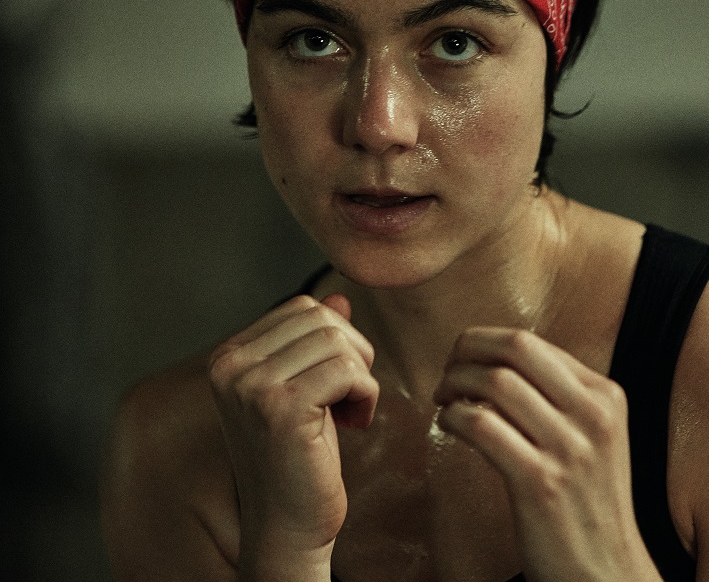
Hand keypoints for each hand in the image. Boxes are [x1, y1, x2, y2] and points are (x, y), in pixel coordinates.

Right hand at [208, 294, 378, 578]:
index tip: (334, 385)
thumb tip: (339, 296)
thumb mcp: (305, 389)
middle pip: (322, 319)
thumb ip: (314, 343)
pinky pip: (349, 370)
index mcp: (227, 357)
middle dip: (352, 353)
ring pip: (338, 341)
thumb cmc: (300, 458)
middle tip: (349, 397)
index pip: (303, 308)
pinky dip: (366, 395)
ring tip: (348, 413)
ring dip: (361, 377)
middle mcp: (230, 367)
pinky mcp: (280, 409)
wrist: (289, 526)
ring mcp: (251, 387)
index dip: (337, 339)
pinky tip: (353, 424)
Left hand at [433, 328, 661, 581]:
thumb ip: (562, 399)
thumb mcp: (596, 439)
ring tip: (444, 400)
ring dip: (454, 383)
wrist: (607, 572)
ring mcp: (569, 449)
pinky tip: (449, 426)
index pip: (535, 343)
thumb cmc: (588, 506)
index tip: (465, 361)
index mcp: (607, 397)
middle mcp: (593, 415)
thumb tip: (502, 364)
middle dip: (467, 349)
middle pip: (516, 347)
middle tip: (447, 371)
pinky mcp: (540, 482)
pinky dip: (453, 417)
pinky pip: (481, 425)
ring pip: (495, 382)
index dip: (486, 343)